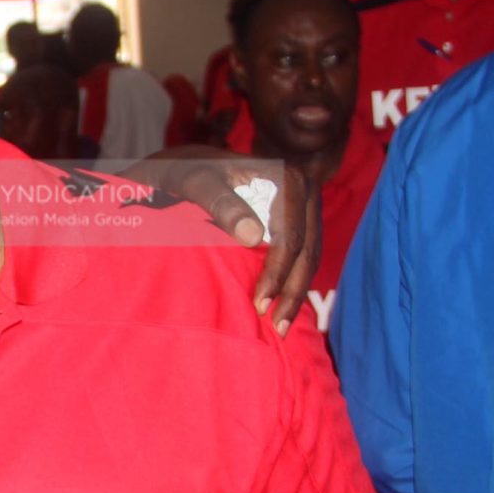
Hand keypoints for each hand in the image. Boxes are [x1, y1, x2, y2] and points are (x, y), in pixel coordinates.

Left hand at [121, 146, 320, 329]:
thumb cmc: (184, 172)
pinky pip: (302, 252)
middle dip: (293, 289)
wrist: (184, 165)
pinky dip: (292, 279)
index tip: (260, 304)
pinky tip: (281, 304)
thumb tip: (254, 237)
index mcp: (286, 177)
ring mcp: (302, 204)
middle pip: (307, 248)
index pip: (290, 235)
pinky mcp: (294, 218)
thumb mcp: (193, 181)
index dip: (278, 272)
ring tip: (280, 325)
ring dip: (296, 290)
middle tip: (276, 327)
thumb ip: (219, 201)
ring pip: (309, 254)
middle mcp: (302, 188)